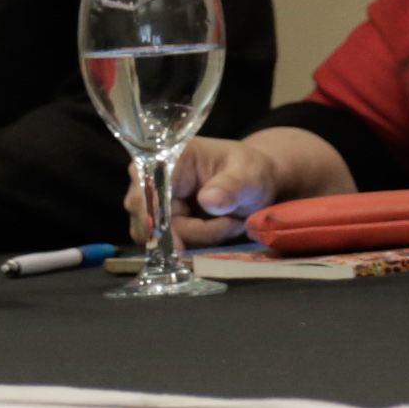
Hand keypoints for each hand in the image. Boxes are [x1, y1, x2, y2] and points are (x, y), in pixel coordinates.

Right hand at [130, 129, 348, 249]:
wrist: (264, 188)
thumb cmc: (257, 172)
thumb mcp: (252, 174)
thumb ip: (233, 185)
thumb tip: (212, 200)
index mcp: (166, 157)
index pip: (144, 191)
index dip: (160, 214)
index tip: (181, 228)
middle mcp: (150, 179)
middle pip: (152, 222)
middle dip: (192, 231)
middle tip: (229, 222)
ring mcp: (154, 207)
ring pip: (161, 242)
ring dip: (198, 241)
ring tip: (229, 224)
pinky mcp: (163, 229)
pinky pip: (169, 251)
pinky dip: (197, 248)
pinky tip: (219, 235)